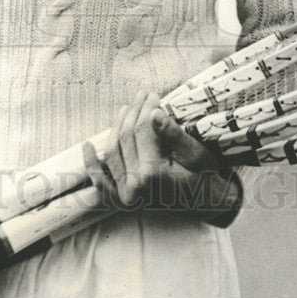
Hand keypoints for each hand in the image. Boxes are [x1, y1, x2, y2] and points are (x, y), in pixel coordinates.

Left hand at [83, 91, 241, 224]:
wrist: (210, 204)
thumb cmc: (206, 176)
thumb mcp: (196, 153)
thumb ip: (172, 134)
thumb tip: (153, 112)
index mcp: (153, 175)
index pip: (142, 131)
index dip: (147, 108)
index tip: (153, 94)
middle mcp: (135, 188)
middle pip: (126, 138)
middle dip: (133, 112)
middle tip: (142, 95)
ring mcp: (126, 196)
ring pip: (112, 153)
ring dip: (116, 128)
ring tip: (125, 109)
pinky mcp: (124, 201)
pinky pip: (102, 183)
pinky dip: (93, 166)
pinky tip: (87, 147)